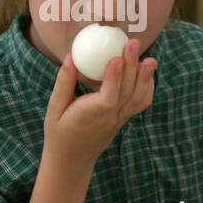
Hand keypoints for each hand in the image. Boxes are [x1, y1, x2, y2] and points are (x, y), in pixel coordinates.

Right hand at [42, 40, 155, 167]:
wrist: (73, 159)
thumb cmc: (60, 132)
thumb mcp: (54, 109)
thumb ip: (63, 84)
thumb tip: (69, 57)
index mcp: (90, 116)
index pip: (107, 97)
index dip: (114, 78)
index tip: (116, 58)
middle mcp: (109, 117)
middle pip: (127, 92)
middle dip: (132, 67)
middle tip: (133, 43)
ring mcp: (119, 119)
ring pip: (139, 99)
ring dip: (146, 77)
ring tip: (148, 57)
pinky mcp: (124, 118)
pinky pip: (141, 103)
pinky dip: (147, 87)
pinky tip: (146, 71)